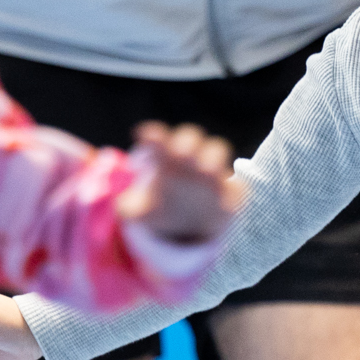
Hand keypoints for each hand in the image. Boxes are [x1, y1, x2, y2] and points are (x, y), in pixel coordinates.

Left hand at [116, 122, 244, 243]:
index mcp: (165, 157)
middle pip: (190, 138)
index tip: (142, 134)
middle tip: (180, 153)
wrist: (191, 224)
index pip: (159, 140)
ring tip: (206, 171)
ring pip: (217, 150)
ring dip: (212, 158)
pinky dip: (233, 192)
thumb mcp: (141, 211)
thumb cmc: (163, 205)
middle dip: (185, 143)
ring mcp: (214, 172)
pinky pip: (237, 187)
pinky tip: (224, 203)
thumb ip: (130, 208)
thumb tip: (122, 208)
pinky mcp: (232, 194)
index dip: (154, 136)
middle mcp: (191, 157)